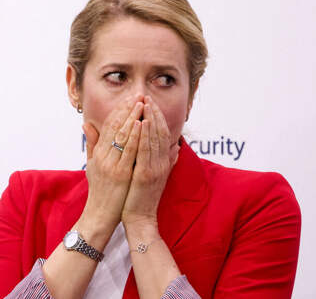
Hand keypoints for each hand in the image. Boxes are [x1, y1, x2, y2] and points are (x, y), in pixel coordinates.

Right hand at [79, 93, 144, 235]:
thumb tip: (87, 124)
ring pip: (122, 135)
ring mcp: (111, 164)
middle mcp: (103, 156)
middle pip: (115, 127)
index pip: (108, 126)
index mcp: (98, 153)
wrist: (100, 215)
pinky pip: (129, 151)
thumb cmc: (100, 191)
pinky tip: (141, 124)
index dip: (119, 111)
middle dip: (127, 109)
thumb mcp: (92, 165)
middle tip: (138, 95)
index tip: (129, 98)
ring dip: (133, 117)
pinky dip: (135, 136)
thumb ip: (92, 144)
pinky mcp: (120, 174)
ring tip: (141, 103)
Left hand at [121, 95, 179, 228]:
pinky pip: (145, 151)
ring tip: (145, 104)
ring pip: (153, 139)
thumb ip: (167, 160)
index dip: (158, 117)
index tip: (151, 102)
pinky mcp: (144, 175)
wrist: (140, 218)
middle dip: (154, 113)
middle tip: (147, 96)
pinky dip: (143, 136)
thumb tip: (175, 146)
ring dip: (150, 119)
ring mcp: (154, 168)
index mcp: (163, 162)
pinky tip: (140, 123)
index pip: (163, 134)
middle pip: (160, 132)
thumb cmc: (143, 197)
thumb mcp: (157, 175)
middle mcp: (162, 163)